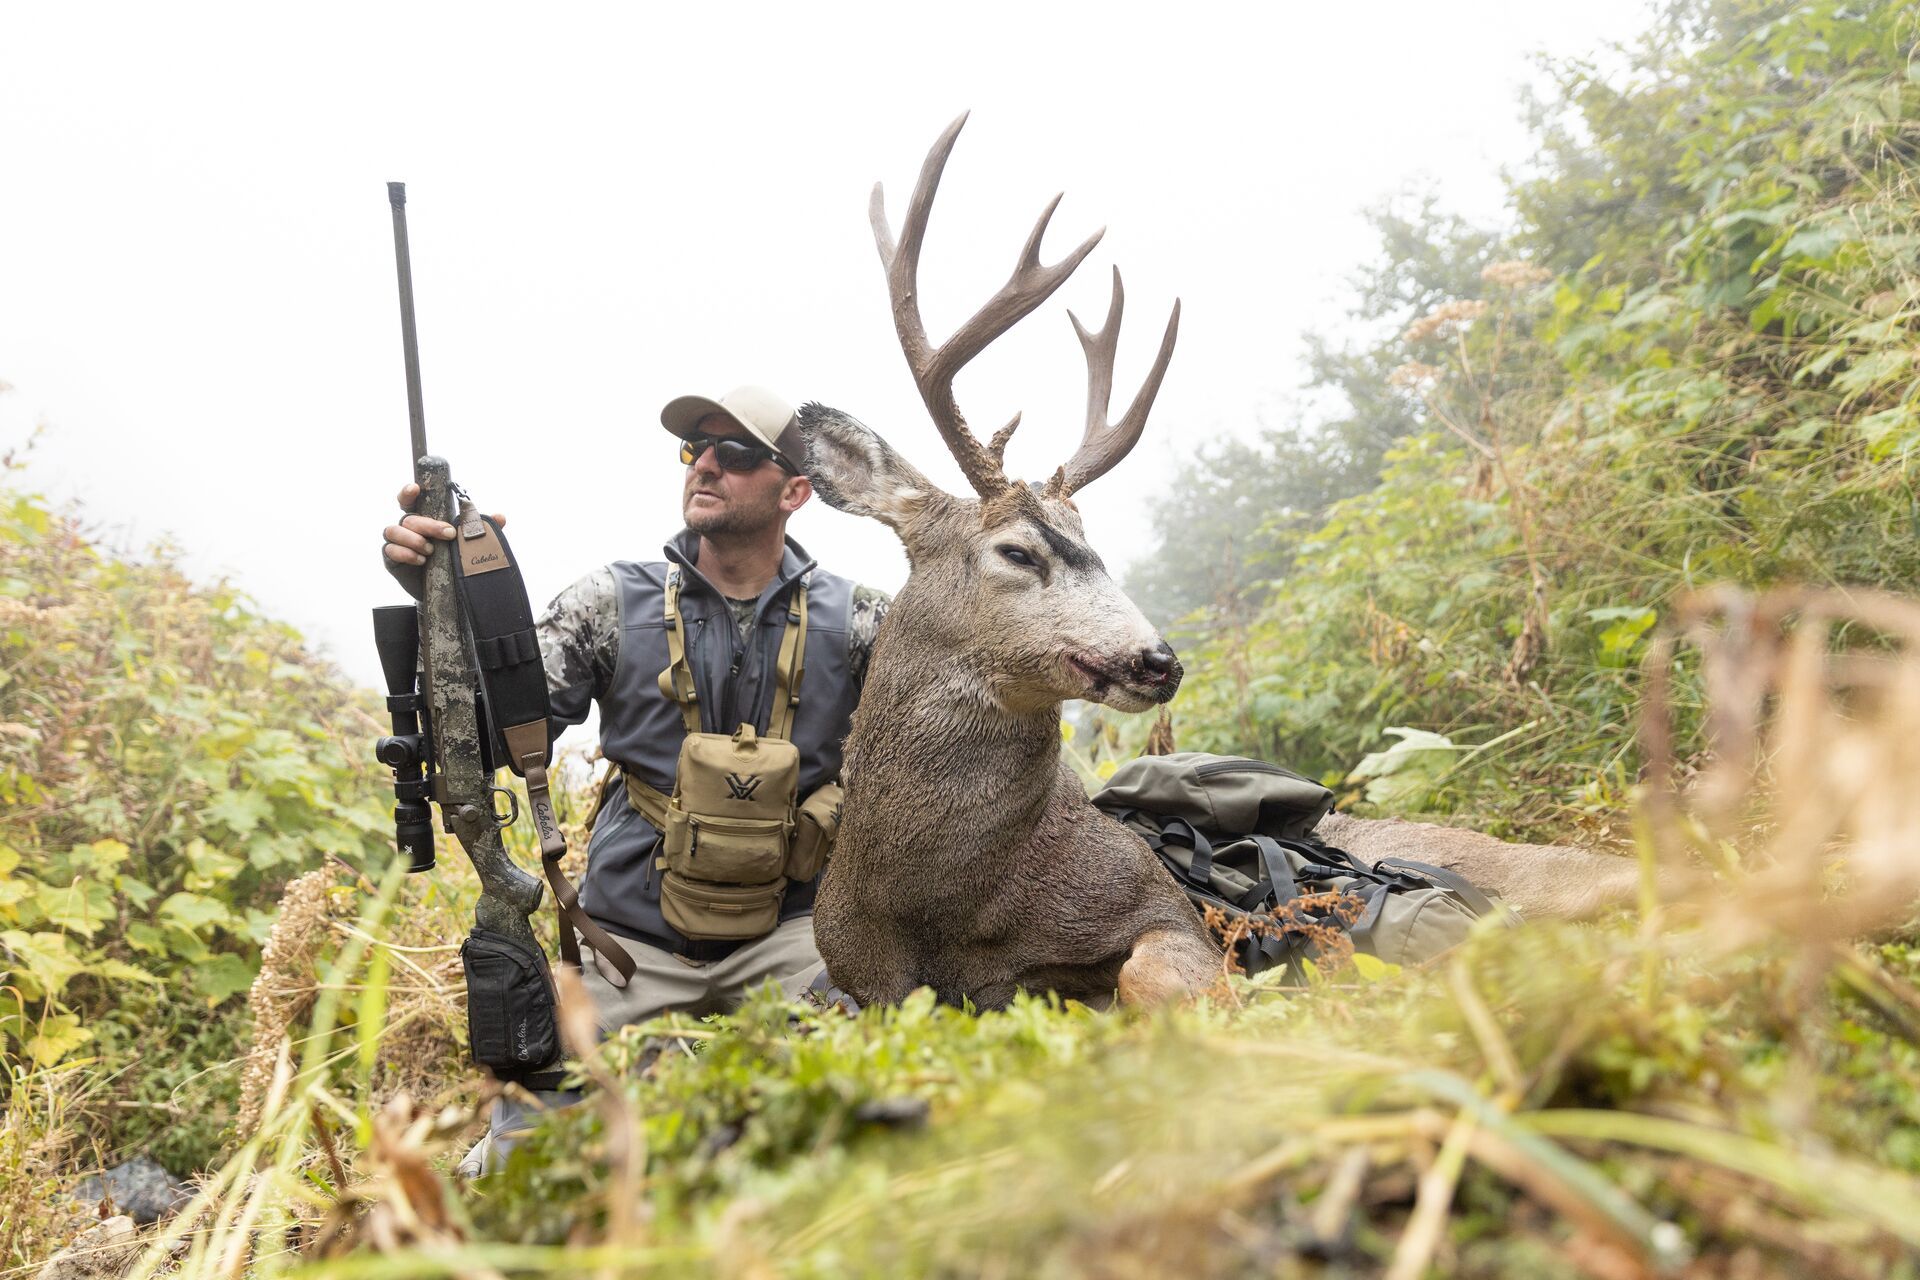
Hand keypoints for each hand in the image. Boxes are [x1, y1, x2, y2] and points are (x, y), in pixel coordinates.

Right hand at [383, 483, 506, 565]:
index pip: (410, 500)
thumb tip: (500, 517)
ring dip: (414, 539)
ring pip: (394, 531)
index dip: (409, 492)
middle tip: (449, 534)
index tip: (416, 489)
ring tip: (431, 550)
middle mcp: (407, 527)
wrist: (443, 590)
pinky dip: (406, 553)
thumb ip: (480, 529)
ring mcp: (397, 542)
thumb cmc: (451, 559)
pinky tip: (421, 560)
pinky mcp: (392, 559)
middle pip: (409, 517)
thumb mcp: (466, 543)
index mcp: (422, 518)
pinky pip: (391, 550)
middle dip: (429, 524)